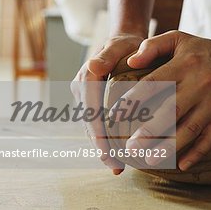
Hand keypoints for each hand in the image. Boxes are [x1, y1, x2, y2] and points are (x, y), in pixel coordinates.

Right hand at [71, 33, 143, 174]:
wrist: (126, 43)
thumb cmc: (128, 44)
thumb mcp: (121, 44)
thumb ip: (108, 55)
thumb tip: (93, 66)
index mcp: (87, 76)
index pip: (90, 107)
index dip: (97, 130)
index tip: (106, 149)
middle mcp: (82, 88)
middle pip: (89, 121)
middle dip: (100, 145)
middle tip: (115, 165)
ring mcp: (86, 96)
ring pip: (91, 126)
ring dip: (102, 147)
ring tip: (117, 166)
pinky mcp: (93, 102)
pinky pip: (97, 123)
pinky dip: (105, 139)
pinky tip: (116, 155)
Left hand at [114, 31, 210, 170]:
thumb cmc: (200, 50)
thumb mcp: (177, 38)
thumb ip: (152, 46)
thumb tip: (130, 62)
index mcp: (185, 64)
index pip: (154, 84)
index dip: (133, 101)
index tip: (115, 116)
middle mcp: (202, 83)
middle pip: (172, 111)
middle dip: (149, 131)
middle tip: (129, 147)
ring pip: (190, 129)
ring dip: (169, 147)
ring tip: (149, 159)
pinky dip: (197, 153)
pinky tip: (181, 165)